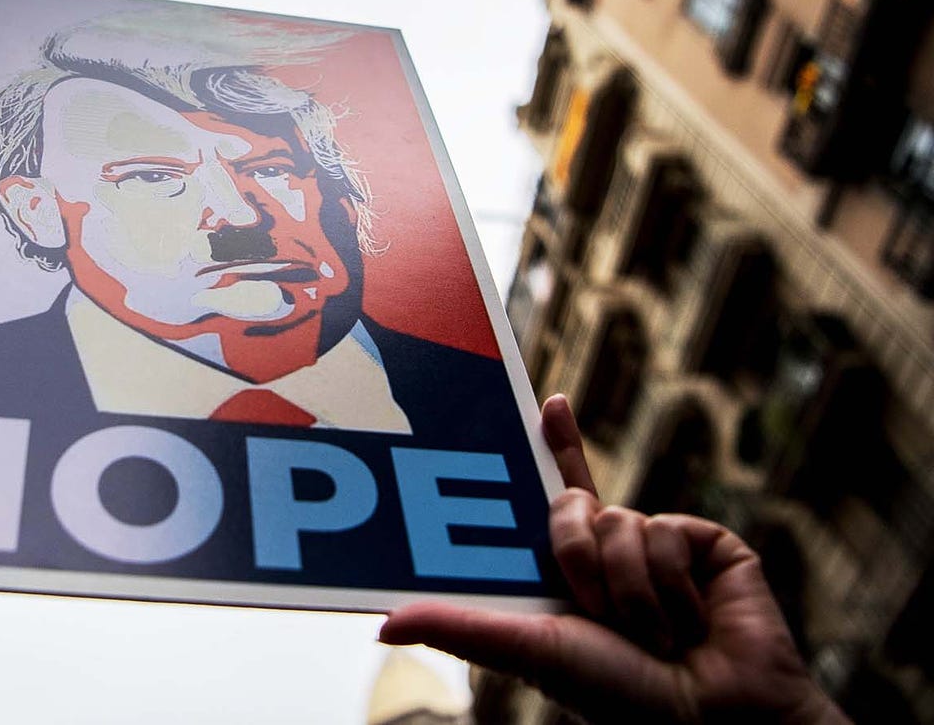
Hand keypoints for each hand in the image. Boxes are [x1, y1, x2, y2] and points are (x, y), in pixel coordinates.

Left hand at [378, 395, 849, 724]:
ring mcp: (662, 544)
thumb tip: (383, 626)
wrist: (711, 721)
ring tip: (653, 636)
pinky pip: (667, 529)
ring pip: (617, 521)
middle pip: (571, 504)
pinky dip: (670, 583)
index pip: (559, 494)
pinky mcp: (708, 544)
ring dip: (628, 588)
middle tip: (595, 614)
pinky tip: (690, 622)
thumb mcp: (528, 651)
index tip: (550, 401)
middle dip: (575, 559)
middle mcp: (614, 550)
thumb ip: (460, 629)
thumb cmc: (618, 698)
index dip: (558, 444)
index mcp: (572, 570)